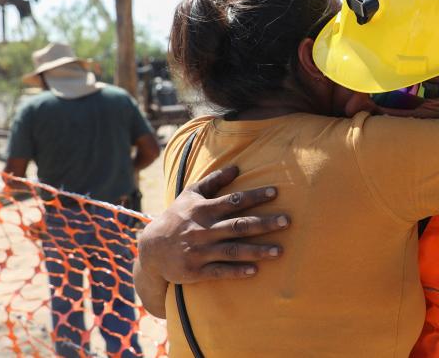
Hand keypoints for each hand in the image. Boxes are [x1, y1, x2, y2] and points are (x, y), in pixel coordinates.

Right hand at [137, 165, 288, 283]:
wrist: (150, 250)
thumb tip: (237, 167)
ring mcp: (200, 251)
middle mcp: (203, 230)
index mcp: (203, 210)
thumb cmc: (176, 218)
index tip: (276, 192)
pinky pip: (219, 271)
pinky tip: (255, 270)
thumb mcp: (190, 195)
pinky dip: (236, 271)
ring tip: (280, 251)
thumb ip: (213, 181)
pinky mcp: (195, 271)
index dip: (255, 196)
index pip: (233, 201)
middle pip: (238, 226)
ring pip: (232, 250)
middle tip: (287, 221)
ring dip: (257, 251)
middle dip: (264, 223)